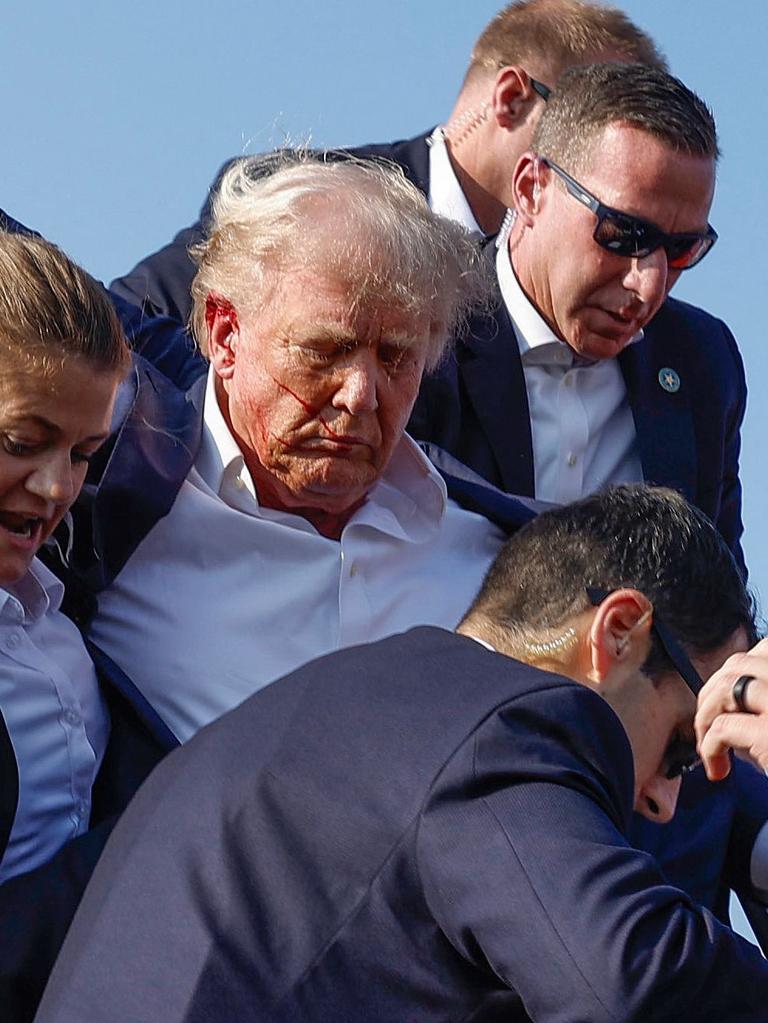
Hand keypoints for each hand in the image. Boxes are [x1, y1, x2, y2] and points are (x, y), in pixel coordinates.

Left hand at [695, 638, 767, 779]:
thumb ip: (767, 706)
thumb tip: (728, 704)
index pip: (765, 650)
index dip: (738, 670)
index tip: (730, 700)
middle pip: (739, 664)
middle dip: (713, 691)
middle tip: (708, 724)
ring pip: (725, 687)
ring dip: (706, 716)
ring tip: (708, 745)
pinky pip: (722, 728)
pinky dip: (708, 747)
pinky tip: (717, 769)